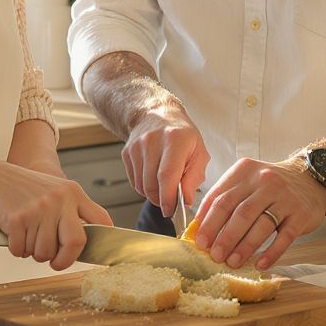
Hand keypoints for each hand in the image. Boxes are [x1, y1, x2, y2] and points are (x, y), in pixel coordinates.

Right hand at [0, 164, 111, 270]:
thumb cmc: (19, 189)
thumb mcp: (52, 191)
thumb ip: (68, 213)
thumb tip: (81, 246)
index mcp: (72, 192)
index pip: (101, 220)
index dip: (102, 242)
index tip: (95, 255)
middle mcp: (59, 199)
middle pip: (76, 243)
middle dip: (65, 260)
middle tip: (55, 262)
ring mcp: (39, 209)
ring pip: (44, 252)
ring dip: (33, 252)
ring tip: (26, 235)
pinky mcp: (18, 219)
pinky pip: (22, 251)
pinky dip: (16, 249)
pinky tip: (13, 233)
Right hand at [122, 101, 208, 219]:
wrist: (157, 114)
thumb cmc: (182, 136)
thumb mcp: (199, 152)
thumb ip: (194, 178)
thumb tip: (185, 201)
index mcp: (174, 139)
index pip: (166, 175)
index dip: (168, 198)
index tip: (171, 211)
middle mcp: (152, 141)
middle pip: (151, 184)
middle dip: (161, 200)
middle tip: (170, 203)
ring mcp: (136, 146)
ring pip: (141, 185)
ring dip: (153, 195)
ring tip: (164, 189)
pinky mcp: (126, 152)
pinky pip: (134, 180)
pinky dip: (144, 187)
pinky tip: (153, 180)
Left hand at [191, 156, 325, 269]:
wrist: (310, 179)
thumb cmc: (270, 185)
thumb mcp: (246, 181)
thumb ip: (225, 198)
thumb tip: (199, 227)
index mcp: (244, 171)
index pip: (220, 197)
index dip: (207, 221)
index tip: (199, 241)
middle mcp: (264, 181)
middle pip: (239, 212)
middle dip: (224, 237)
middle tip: (214, 255)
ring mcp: (284, 197)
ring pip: (260, 224)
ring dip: (244, 247)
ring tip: (232, 262)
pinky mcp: (301, 214)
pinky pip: (284, 236)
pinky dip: (271, 252)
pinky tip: (260, 264)